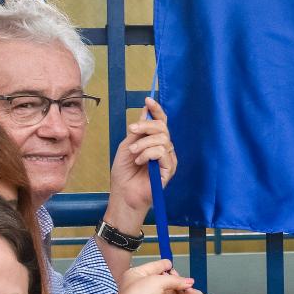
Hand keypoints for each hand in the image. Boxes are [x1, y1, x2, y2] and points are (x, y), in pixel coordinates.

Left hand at [106, 97, 177, 218]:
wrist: (123, 193)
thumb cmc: (124, 173)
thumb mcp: (127, 145)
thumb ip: (138, 131)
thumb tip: (145, 112)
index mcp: (154, 142)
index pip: (161, 122)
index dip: (156, 110)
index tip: (148, 99)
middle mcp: (164, 149)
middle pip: (163, 128)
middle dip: (146, 125)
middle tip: (132, 130)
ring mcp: (168, 159)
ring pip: (162, 139)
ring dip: (143, 144)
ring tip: (133, 153)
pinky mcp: (170, 169)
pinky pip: (162, 152)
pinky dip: (148, 154)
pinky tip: (140, 162)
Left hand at [111, 259, 193, 293]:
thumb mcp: (158, 281)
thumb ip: (175, 279)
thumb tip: (188, 281)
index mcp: (135, 273)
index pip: (153, 265)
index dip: (164, 264)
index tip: (172, 264)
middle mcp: (137, 284)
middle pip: (157, 277)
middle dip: (169, 277)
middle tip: (180, 276)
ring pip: (159, 289)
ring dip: (169, 288)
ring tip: (181, 285)